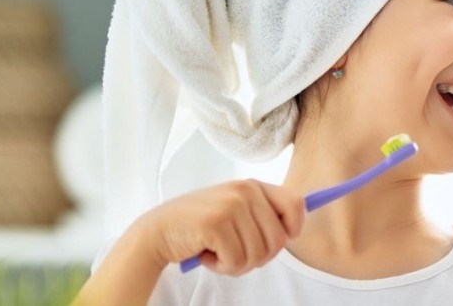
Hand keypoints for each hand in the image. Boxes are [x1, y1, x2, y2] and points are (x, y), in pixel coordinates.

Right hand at [134, 179, 306, 275]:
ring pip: (258, 255)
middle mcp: (245, 191)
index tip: (277, 240)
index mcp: (253, 185)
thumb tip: (293, 232)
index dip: (293, 229)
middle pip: (278, 240)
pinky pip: (237, 261)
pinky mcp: (216, 224)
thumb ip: (262, 215)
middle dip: (258, 257)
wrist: (157, 231)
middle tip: (234, 253)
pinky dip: (222, 267)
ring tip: (217, 252)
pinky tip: (206, 254)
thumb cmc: (200, 226)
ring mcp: (230, 205)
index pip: (295, 205)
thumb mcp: (235, 211)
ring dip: (237, 264)